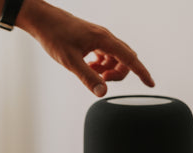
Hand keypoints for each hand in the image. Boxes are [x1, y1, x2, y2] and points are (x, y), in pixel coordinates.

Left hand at [18, 0, 154, 96]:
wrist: (41, 20)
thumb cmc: (54, 36)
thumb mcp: (70, 61)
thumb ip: (88, 78)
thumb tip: (102, 93)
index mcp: (104, 39)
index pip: (130, 58)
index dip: (142, 72)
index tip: (151, 84)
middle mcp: (105, 37)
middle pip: (125, 59)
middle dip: (118, 74)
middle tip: (102, 80)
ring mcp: (99, 37)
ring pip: (115, 58)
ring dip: (108, 70)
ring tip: (91, 73)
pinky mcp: (92, 39)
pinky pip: (105, 55)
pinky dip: (101, 65)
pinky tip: (89, 66)